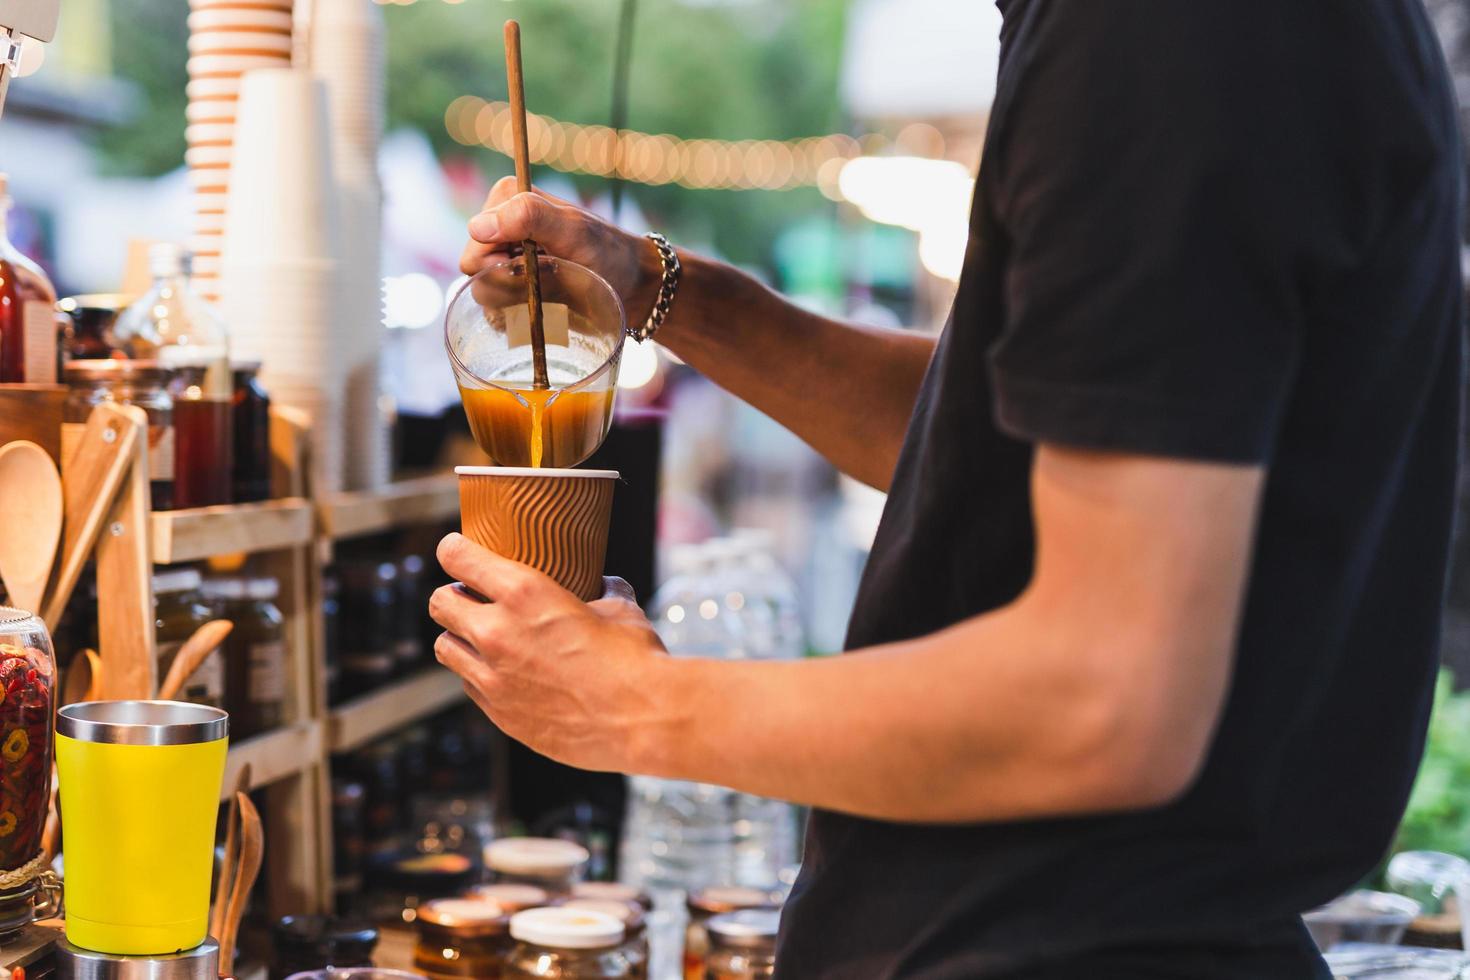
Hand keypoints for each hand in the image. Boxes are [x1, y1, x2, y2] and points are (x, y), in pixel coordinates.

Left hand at [428, 532, 672, 772]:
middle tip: (470, 598)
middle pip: (439, 603)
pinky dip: (479, 675)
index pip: (458, 557)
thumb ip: (599, 592)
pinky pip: (470, 686)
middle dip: (452, 596)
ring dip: (459, 637)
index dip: (453, 550)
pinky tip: (506, 673)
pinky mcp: (500, 715)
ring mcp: (493, 678)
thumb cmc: (635, 660)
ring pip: (445, 647)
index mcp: (525, 593)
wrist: (643, 721)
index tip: (456, 550)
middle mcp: (497, 633)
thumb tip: (603, 585)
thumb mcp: (618, 609)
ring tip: (483, 638)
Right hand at [460, 176, 662, 327]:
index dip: (502, 264)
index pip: (474, 247)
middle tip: (550, 278)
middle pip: (475, 274)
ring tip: (552, 292)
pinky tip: (545, 308)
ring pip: (484, 296)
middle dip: (512, 284)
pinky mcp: (512, 287)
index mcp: (505, 200)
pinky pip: (496, 312)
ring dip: (518, 302)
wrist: (631, 285)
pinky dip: (519, 316)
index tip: (540, 263)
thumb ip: (528, 217)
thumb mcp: (573, 231)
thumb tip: (477, 226)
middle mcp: (499, 228)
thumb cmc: (608, 252)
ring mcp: (505, 259)